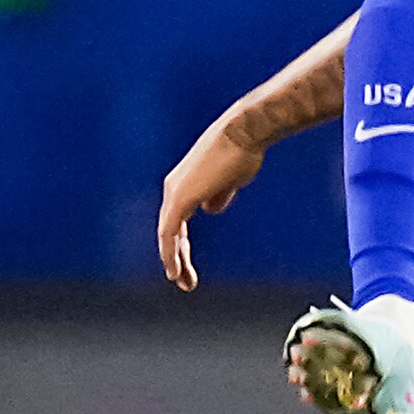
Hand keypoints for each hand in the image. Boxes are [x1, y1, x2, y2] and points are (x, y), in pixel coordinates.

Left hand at [157, 119, 264, 292]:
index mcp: (185, 181)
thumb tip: (209, 209)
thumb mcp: (230, 178)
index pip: (177, 219)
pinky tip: (174, 272)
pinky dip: (170, 254)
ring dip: (175, 260)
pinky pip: (169, 234)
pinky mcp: (180, 198)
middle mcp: (174, 187)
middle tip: (184, 279)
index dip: (181, 243)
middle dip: (177, 255)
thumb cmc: (243, 149)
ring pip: (168, 234)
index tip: (187, 261)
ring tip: (183, 282)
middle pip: (170, 229)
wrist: (245, 131)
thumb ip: (218, 194)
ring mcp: (175, 192)